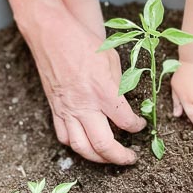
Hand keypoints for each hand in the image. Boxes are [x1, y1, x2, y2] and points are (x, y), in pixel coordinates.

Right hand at [25, 12, 145, 165]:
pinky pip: (64, 136)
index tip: (141, 124)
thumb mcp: (111, 58)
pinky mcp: (55, 108)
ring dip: (98, 158)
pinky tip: (86, 143)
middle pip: (104, 144)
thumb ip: (120, 84)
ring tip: (109, 157)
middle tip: (130, 158)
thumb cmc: (82, 41)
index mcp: (103, 90)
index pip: (126, 121)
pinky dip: (76, 145)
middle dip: (120, 156)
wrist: (51, 34)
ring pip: (82, 147)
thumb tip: (127, 102)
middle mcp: (84, 104)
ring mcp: (67, 109)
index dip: (138, 127)